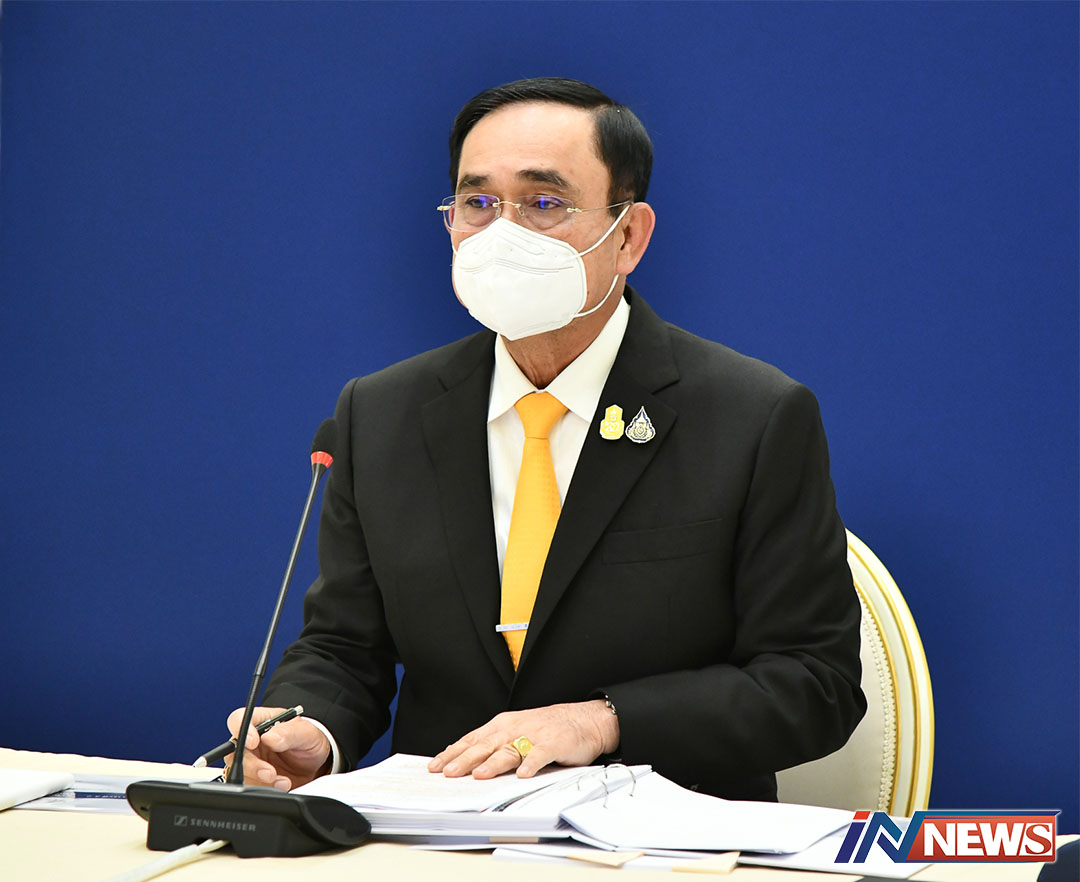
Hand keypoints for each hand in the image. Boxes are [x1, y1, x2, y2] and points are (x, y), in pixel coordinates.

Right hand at [224, 706, 330, 790]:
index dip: (241, 730)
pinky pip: (249, 787)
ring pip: (239, 773)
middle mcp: (251, 742)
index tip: (254, 742)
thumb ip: (288, 733)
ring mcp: (250, 762)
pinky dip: (265, 789)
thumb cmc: (308, 740)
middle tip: (270, 773)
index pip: (238, 720)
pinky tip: (281, 786)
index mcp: (260, 721)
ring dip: (260, 780)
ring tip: (284, 781)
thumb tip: (269, 738)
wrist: (317, 763)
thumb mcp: (305, 732)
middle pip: (235, 752)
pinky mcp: (253, 779)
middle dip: (252, 765)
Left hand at [427, 700, 618, 779]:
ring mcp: (534, 735)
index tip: (434, 766)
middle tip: (448, 773)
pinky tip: (523, 776)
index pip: (471, 740)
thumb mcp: (514, 731)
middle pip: (485, 745)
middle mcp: (514, 728)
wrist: (583, 719)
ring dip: (494, 763)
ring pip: (510, 750)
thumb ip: (490, 744)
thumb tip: (459, 757)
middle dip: (465, 760)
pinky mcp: (554, 744)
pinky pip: (541, 755)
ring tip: (480, 775)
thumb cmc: (545, 728)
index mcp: (501, 725)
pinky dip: (531, 764)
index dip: (453, 753)